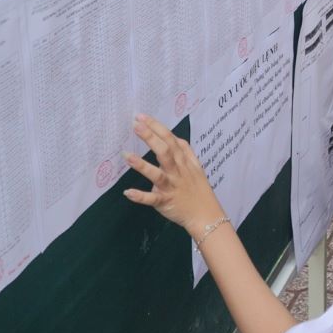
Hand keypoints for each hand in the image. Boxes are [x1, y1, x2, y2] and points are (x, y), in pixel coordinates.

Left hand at [123, 114, 225, 238]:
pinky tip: (128, 192)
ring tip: (126, 155)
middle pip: (165, 152)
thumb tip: (175, 138)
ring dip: (142, 165)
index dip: (156, 127)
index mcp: (183, 161)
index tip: (141, 117)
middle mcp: (177, 171)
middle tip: (136, 125)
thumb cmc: (198, 190)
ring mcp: (171, 186)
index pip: (170, 140)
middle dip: (150, 138)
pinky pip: (152, 199)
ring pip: (157, 174)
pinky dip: (140, 196)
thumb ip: (186, 151)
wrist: (206, 215)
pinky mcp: (165, 202)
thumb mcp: (196, 167)